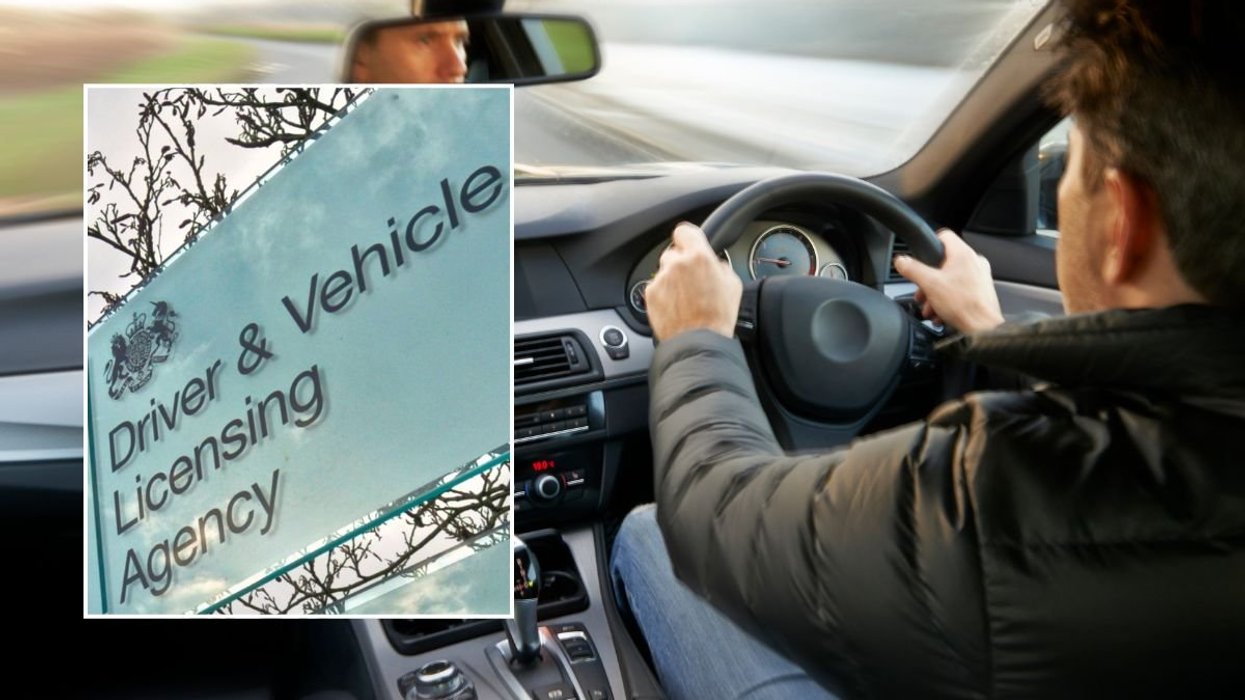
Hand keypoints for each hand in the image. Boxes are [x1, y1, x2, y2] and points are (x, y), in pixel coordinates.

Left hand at [646, 222, 742, 340]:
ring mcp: (661, 279)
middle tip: (691, 280)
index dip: (687, 239)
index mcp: (698, 257)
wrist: (698, 342)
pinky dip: (663, 294)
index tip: (689, 245)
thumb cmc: (717, 317)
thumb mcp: (733, 285)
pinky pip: (656, 287)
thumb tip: (715, 264)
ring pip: (664, 271)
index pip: (683, 231)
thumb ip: (720, 266)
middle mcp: (676, 264)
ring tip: (685, 298)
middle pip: (673, 253)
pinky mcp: (651, 294)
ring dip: (672, 280)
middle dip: (681, 263)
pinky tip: (676, 307)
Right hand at [892, 229, 1002, 333]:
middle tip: (922, 292)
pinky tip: (941, 313)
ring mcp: (979, 277)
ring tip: (930, 307)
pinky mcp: (981, 292)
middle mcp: (974, 262)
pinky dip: (947, 301)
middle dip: (928, 280)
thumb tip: (901, 261)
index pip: (943, 236)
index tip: (921, 258)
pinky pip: (959, 291)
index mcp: (963, 254)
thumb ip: (912, 269)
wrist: (983, 329)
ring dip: (935, 294)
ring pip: (950, 279)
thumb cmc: (963, 306)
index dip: (929, 245)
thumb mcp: (929, 284)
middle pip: (943, 263)